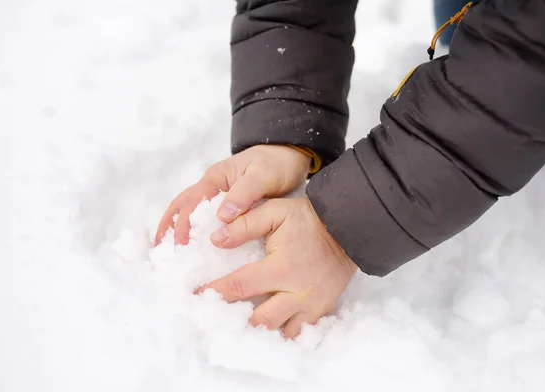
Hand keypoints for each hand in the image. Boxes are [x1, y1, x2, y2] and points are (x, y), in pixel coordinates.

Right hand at [154, 145, 310, 244]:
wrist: (289, 156)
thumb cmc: (276, 164)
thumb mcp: (263, 176)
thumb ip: (244, 194)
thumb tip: (222, 216)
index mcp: (216, 178)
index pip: (192, 202)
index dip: (184, 223)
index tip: (181, 244)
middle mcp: (211, 185)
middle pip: (182, 205)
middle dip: (169, 226)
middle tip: (160, 251)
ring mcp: (217, 194)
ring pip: (188, 211)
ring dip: (175, 228)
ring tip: (166, 250)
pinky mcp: (226, 203)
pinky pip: (204, 217)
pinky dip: (193, 229)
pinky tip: (193, 245)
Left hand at [195, 197, 357, 338]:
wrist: (348, 228)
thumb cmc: (308, 219)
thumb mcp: (276, 212)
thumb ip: (245, 224)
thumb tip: (217, 239)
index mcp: (280, 268)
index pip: (238, 286)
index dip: (214, 292)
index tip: (196, 296)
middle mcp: (295, 293)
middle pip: (257, 320)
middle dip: (235, 320)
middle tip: (217, 315)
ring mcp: (310, 305)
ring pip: (278, 332)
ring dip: (258, 331)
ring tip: (240, 325)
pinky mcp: (321, 310)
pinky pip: (298, 333)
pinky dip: (281, 333)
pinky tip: (268, 329)